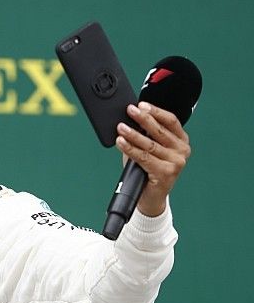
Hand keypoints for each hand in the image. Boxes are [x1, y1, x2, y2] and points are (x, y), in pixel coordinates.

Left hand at [116, 102, 190, 216]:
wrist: (150, 198)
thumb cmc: (147, 171)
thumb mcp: (146, 150)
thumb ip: (142, 136)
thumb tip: (128, 121)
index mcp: (181, 141)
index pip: (170, 121)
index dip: (156, 111)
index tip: (142, 104)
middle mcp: (182, 151)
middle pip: (160, 130)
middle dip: (143, 118)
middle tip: (130, 110)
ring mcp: (176, 162)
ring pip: (150, 144)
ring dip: (133, 134)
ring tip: (120, 127)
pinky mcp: (166, 172)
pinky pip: (144, 157)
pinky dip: (130, 148)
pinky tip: (121, 142)